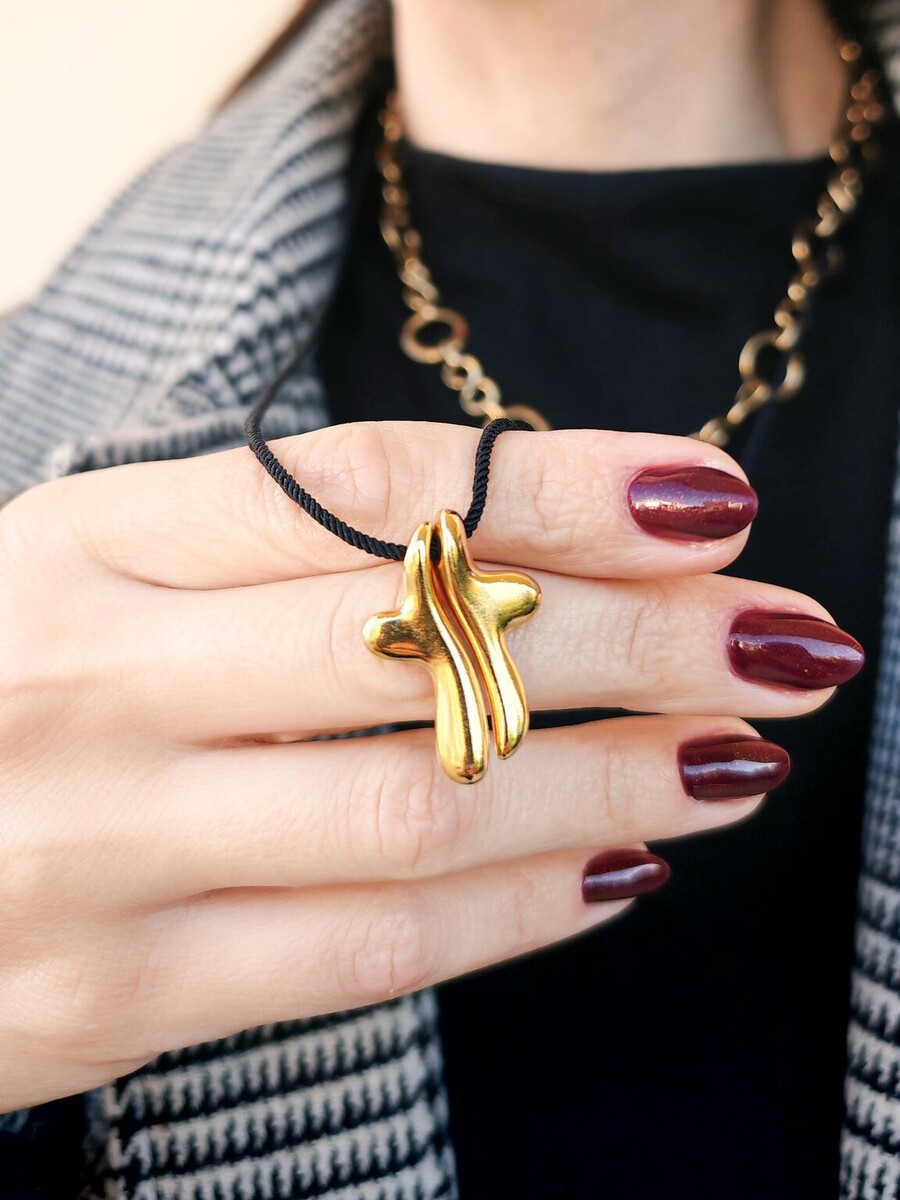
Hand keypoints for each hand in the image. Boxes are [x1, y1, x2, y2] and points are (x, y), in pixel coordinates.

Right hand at [0, 421, 861, 1108]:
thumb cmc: (1, 681)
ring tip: (741, 758)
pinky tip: (627, 869)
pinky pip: (366, 951)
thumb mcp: (104, 574)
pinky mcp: (120, 990)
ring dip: (613, 781)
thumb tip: (521, 545)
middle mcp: (101, 680)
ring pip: (420, 809)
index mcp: (96, 542)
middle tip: (783, 638)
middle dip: (636, 637)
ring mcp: (107, 844)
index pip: (374, 488)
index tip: (712, 499)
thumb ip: (277, 556)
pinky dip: (520, 914)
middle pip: (422, 643)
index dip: (564, 486)